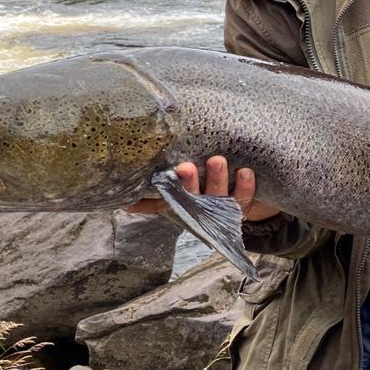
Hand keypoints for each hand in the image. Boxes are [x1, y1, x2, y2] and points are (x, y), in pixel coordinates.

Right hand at [126, 155, 282, 220]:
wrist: (240, 199)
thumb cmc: (202, 188)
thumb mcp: (177, 192)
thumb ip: (152, 196)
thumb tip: (124, 202)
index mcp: (181, 204)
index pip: (169, 200)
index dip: (160, 196)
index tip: (158, 179)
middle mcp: (200, 208)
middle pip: (193, 198)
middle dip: (189, 183)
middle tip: (186, 167)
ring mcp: (221, 209)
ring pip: (218, 197)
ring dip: (217, 179)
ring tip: (217, 161)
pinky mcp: (243, 207)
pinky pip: (244, 199)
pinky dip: (245, 186)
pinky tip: (245, 172)